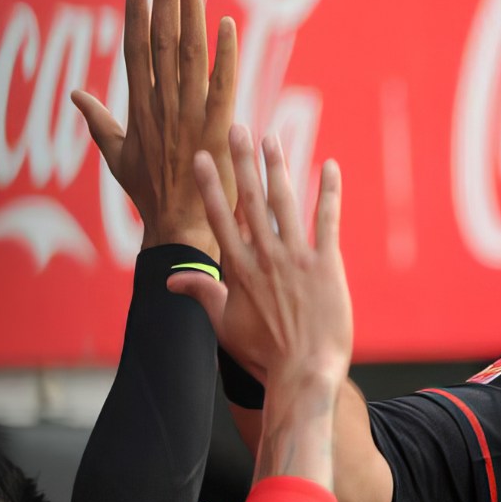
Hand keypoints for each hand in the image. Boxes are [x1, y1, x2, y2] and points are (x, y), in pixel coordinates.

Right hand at [72, 0, 237, 259]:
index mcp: (139, 110)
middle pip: (162, 44)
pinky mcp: (216, 130)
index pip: (137, 53)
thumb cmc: (150, 195)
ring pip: (189, 56)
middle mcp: (162, 107)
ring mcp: (189, 117)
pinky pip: (223, 85)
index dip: (138, 16)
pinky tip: (227, 25)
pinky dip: (226, 55)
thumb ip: (98, 121)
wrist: (178, 228)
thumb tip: (75, 96)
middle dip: (164, 2)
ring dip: (191, 16)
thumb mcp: (116, 156)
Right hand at [168, 124, 350, 388]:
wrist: (303, 372)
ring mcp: (297, 259)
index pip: (220, 218)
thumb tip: (170, 283)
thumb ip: (201, 295)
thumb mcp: (223, 325)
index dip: (209, 185)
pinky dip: (329, 192)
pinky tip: (330, 167)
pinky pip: (327, 221)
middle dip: (241, 162)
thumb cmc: (263, 354)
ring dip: (278, 168)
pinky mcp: (327, 265)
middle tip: (236, 129)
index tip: (199, 157)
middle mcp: (265, 257)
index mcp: (238, 270)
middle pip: (251, 200)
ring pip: (285, 203)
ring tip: (272, 139)